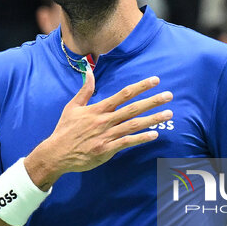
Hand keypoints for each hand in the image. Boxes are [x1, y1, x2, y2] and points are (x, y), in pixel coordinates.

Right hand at [25, 67, 172, 187]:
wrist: (56, 153)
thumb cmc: (65, 130)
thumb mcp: (72, 107)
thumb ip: (85, 90)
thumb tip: (89, 71)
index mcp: (98, 109)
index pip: (123, 94)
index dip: (141, 86)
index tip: (155, 80)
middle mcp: (105, 120)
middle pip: (133, 108)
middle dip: (153, 101)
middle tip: (169, 95)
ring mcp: (107, 135)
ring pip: (134, 125)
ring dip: (153, 119)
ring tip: (169, 114)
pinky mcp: (107, 150)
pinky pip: (128, 142)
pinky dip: (141, 138)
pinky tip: (155, 134)